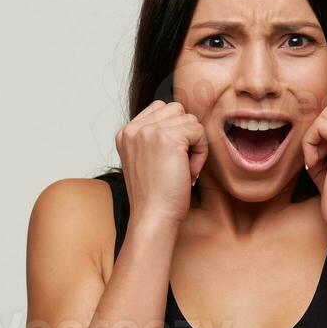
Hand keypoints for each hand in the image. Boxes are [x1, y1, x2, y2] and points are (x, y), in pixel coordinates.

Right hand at [115, 100, 207, 228]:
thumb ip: (156, 139)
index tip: (171, 160)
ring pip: (189, 119)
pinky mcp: (167, 138)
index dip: (174, 131)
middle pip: (175, 109)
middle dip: (185, 134)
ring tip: (183, 168)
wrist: (153, 218)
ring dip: (194, 144)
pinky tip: (189, 171)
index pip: (159, 109)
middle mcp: (133, 129)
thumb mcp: (147, 161)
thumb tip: (185, 121)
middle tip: (179, 164)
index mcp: (126, 134)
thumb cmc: (155, 197)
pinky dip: (201, 152)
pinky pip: (198, 131)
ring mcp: (148, 131)